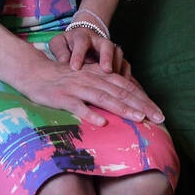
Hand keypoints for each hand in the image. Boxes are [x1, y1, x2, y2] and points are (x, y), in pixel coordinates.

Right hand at [15, 48, 164, 127]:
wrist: (34, 72)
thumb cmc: (64, 78)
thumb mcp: (88, 79)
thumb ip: (106, 88)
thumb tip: (128, 102)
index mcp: (100, 76)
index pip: (127, 87)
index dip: (144, 99)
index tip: (159, 113)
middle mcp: (92, 80)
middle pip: (120, 92)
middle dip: (141, 105)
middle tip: (158, 118)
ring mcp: (77, 88)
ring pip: (103, 98)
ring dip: (122, 108)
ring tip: (138, 118)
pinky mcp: (62, 97)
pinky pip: (77, 106)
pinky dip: (90, 114)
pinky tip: (102, 123)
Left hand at [48, 26, 131, 77]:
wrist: (82, 38)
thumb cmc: (68, 44)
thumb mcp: (59, 43)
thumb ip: (60, 51)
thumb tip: (64, 61)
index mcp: (82, 37)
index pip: (81, 42)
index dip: (78, 54)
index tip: (75, 68)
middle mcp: (99, 41)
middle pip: (106, 45)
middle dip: (107, 57)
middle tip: (106, 70)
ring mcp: (110, 49)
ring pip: (118, 54)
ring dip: (118, 67)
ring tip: (116, 82)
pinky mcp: (117, 59)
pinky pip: (126, 65)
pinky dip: (126, 76)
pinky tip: (125, 88)